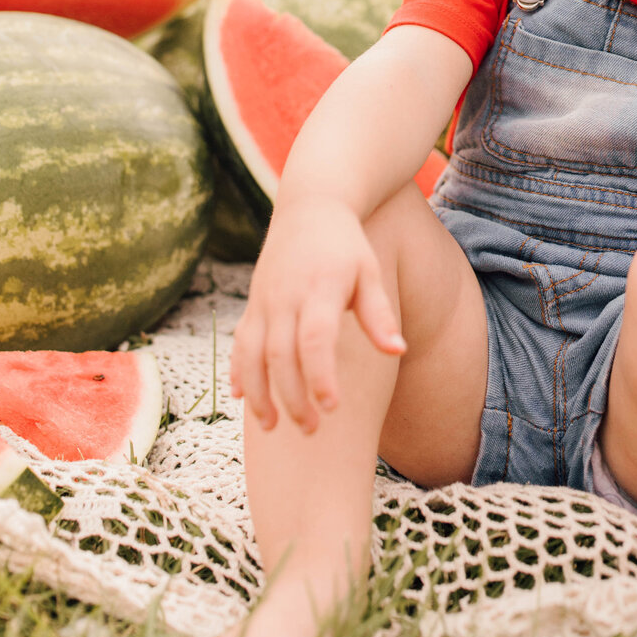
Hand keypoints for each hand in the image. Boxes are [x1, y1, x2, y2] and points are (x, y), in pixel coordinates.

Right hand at [229, 198, 405, 432]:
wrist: (310, 206)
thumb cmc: (347, 245)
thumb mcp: (369, 272)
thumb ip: (379, 314)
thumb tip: (398, 350)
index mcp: (320, 287)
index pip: (315, 338)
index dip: (320, 375)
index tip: (332, 408)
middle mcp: (286, 295)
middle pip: (281, 354)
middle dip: (292, 396)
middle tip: (311, 431)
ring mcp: (265, 300)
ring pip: (253, 354)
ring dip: (260, 393)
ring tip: (274, 428)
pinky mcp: (254, 303)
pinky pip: (240, 342)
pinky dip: (239, 371)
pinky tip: (243, 399)